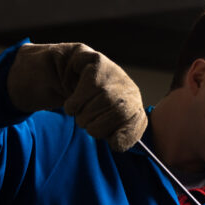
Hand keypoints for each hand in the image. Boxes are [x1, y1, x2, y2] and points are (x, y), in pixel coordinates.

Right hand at [7, 42, 146, 151]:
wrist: (66, 74)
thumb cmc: (86, 106)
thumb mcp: (103, 124)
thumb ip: (114, 136)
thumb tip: (117, 143)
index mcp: (134, 106)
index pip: (138, 123)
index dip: (125, 136)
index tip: (113, 143)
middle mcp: (129, 88)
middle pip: (120, 113)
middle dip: (98, 127)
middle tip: (88, 126)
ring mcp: (115, 73)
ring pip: (104, 100)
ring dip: (84, 115)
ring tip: (80, 113)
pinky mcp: (97, 61)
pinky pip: (88, 88)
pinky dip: (75, 103)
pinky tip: (72, 103)